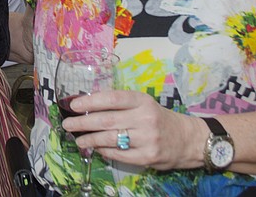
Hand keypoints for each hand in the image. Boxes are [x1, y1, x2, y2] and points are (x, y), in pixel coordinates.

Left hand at [61, 89, 203, 170]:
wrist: (188, 139)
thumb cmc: (158, 118)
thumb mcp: (143, 104)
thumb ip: (120, 104)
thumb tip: (88, 107)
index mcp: (142, 101)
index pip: (112, 99)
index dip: (90, 101)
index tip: (74, 105)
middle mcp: (144, 118)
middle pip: (106, 120)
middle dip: (83, 122)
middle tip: (67, 124)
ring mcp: (147, 139)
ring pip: (110, 139)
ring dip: (90, 139)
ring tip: (78, 139)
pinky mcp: (147, 157)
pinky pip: (119, 154)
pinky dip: (104, 151)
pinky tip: (96, 149)